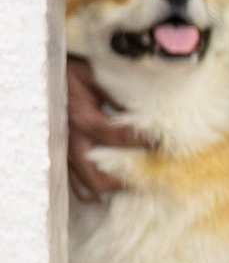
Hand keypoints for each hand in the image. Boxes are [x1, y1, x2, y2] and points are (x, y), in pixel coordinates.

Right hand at [67, 58, 146, 201]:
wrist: (36, 78)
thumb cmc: (69, 75)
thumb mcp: (93, 76)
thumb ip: (115, 94)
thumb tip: (141, 111)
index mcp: (81, 118)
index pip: (116, 138)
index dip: (140, 143)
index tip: (159, 143)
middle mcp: (70, 141)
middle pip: (97, 178)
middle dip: (125, 182)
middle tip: (150, 178)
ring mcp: (61, 152)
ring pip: (83, 185)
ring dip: (109, 187)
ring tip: (133, 183)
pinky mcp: (58, 155)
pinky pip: (72, 180)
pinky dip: (91, 186)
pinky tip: (111, 181)